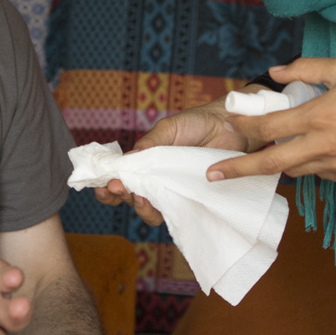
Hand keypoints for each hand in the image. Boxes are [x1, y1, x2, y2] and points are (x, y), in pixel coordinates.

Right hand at [93, 96, 255, 225]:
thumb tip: (125, 161)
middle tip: (118, 188)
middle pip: (132, 197)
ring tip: (139, 197)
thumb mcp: (168, 129)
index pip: (122, 179)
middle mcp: (159, 180)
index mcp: (147, 163)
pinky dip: (166, 212)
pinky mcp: (194, 198)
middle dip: (120, 196)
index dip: (109, 186)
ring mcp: (176, 191)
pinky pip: (178, 212)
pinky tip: (161, 205)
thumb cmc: (198, 122)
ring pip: (152, 210)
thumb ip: (149, 144)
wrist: (232, 125)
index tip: (104, 185)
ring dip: (141, 208)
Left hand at [211, 58, 335, 184]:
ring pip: (295, 170)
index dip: (244, 126)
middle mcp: (323, 146)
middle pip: (271, 162)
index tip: (228, 125)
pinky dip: (311, 163)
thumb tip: (275, 72)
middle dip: (238, 170)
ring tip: (269, 153)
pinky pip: (320, 174)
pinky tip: (318, 149)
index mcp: (319, 116)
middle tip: (213, 175)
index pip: (269, 126)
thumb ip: (306, 69)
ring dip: (280, 162)